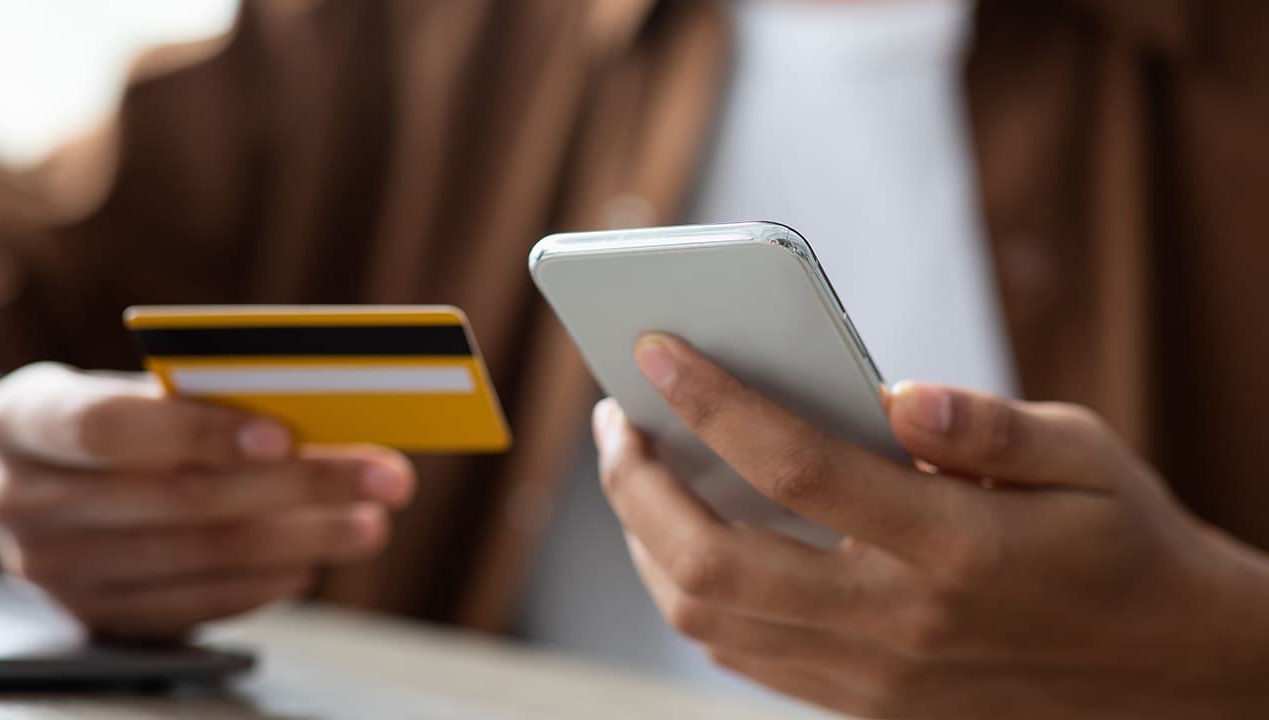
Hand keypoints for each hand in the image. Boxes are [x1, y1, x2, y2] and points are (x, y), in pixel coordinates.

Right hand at [0, 363, 414, 638]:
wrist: (20, 486)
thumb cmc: (102, 421)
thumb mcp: (120, 389)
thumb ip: (196, 396)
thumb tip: (321, 409)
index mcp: (29, 422)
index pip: (114, 428)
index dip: (202, 432)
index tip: (288, 434)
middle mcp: (26, 501)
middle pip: (182, 498)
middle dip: (300, 486)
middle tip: (385, 477)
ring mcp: (56, 570)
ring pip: (200, 556)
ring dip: (302, 539)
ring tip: (369, 523)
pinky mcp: (94, 616)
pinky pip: (193, 606)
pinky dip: (262, 582)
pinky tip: (311, 561)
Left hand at [595, 334, 1268, 718]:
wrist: (1163, 670)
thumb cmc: (1122, 544)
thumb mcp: (1088, 459)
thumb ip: (989, 425)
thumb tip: (898, 395)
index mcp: (954, 544)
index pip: (796, 467)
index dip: (713, 401)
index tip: (656, 349)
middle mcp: (898, 621)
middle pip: (715, 563)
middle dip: (637, 485)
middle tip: (616, 420)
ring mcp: (873, 675)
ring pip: (711, 620)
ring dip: (647, 542)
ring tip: (635, 471)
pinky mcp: (864, 704)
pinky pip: (743, 656)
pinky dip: (690, 595)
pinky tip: (683, 539)